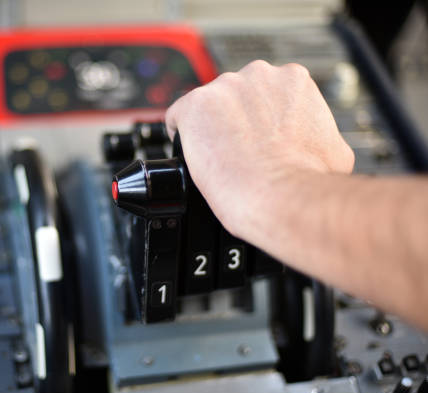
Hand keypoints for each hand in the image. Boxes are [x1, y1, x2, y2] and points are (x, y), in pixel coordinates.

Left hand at [165, 60, 354, 236]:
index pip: (264, 93)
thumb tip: (318, 146)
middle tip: (239, 151)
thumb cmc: (307, 180)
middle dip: (234, 120)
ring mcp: (224, 87)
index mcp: (293, 80)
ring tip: (220, 158)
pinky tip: (196, 156)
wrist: (282, 195)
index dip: (258, 120)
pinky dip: (184, 136)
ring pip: (208, 106)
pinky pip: (179, 118)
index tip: (256, 139)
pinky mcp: (195, 105)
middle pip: (234, 95)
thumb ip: (320, 135)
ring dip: (210, 128)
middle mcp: (258, 74)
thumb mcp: (334, 150)